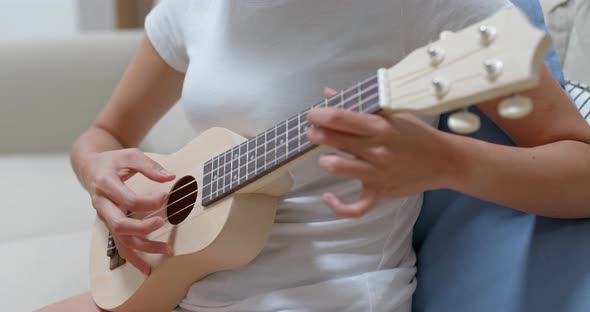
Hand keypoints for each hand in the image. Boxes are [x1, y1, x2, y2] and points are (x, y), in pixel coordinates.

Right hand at [81, 148, 175, 274]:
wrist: (91, 168)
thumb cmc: (113, 161)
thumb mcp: (129, 155)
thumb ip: (149, 166)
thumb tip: (170, 177)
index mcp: (105, 185)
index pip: (128, 200)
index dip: (149, 201)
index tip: (165, 196)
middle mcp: (102, 204)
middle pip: (119, 224)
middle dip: (142, 228)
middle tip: (162, 222)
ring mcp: (105, 218)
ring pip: (121, 239)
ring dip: (144, 248)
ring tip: (167, 250)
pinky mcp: (110, 225)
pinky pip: (120, 245)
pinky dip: (134, 258)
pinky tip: (148, 267)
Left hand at [306, 88, 457, 216]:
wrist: (445, 160)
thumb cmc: (417, 134)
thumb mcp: (393, 112)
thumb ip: (359, 104)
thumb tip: (329, 93)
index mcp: (379, 125)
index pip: (339, 118)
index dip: (318, 115)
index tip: (312, 115)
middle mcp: (376, 149)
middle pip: (333, 140)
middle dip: (316, 134)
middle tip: (314, 131)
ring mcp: (377, 173)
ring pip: (337, 168)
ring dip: (326, 160)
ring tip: (327, 155)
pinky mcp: (380, 192)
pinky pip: (355, 207)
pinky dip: (338, 206)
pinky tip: (328, 196)